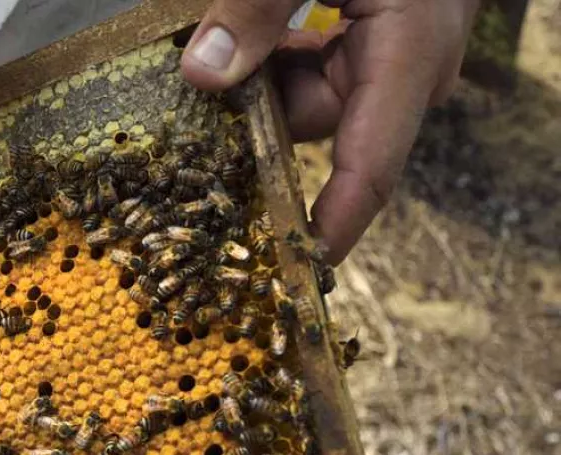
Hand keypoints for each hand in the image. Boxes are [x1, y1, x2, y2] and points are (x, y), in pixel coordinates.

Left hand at [180, 0, 478, 262]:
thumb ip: (256, 8)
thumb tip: (202, 77)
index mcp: (410, 54)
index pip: (370, 170)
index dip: (329, 228)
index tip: (290, 276)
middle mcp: (404, 67)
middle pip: (313, 130)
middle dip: (250, 119)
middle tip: (195, 95)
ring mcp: (384, 52)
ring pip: (299, 99)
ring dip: (251, 78)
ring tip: (212, 39)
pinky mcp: (363, 34)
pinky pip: (303, 67)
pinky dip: (265, 56)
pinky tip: (228, 33)